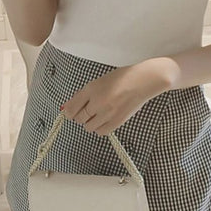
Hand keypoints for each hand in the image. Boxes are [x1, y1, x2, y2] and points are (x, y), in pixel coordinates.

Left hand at [61, 59, 175, 135]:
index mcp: (91, 88)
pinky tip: (104, 120)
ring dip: (90, 122)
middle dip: (80, 115)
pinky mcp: (117, 122)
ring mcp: (107, 113)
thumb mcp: (99, 81)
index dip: (68, 111)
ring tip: (97, 115)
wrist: (142, 81)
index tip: (69, 112)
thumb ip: (84, 94)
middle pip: (79, 118)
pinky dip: (99, 128)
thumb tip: (70, 106)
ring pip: (88, 127)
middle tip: (86, 110)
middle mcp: (98, 101)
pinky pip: (101, 132)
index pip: (71, 107)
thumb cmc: (123, 78)